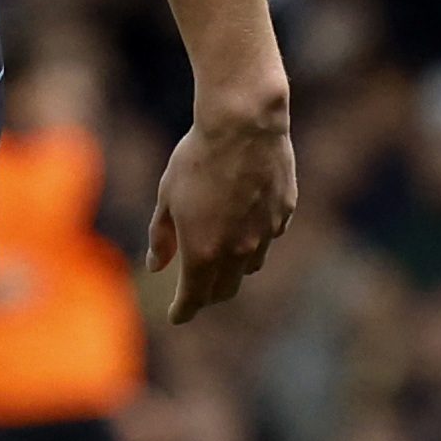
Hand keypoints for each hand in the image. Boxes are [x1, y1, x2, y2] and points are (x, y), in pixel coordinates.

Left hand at [142, 93, 295, 324]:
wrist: (243, 124)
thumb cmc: (197, 157)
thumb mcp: (168, 196)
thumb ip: (163, 236)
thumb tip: (156, 265)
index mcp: (203, 252)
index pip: (193, 299)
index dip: (183, 311)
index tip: (177, 316)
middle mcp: (238, 252)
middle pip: (224, 291)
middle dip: (207, 295)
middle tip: (195, 290)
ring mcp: (265, 234)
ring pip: (249, 267)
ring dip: (232, 268)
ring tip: (219, 253)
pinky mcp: (283, 214)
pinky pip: (268, 238)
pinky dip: (254, 238)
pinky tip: (244, 219)